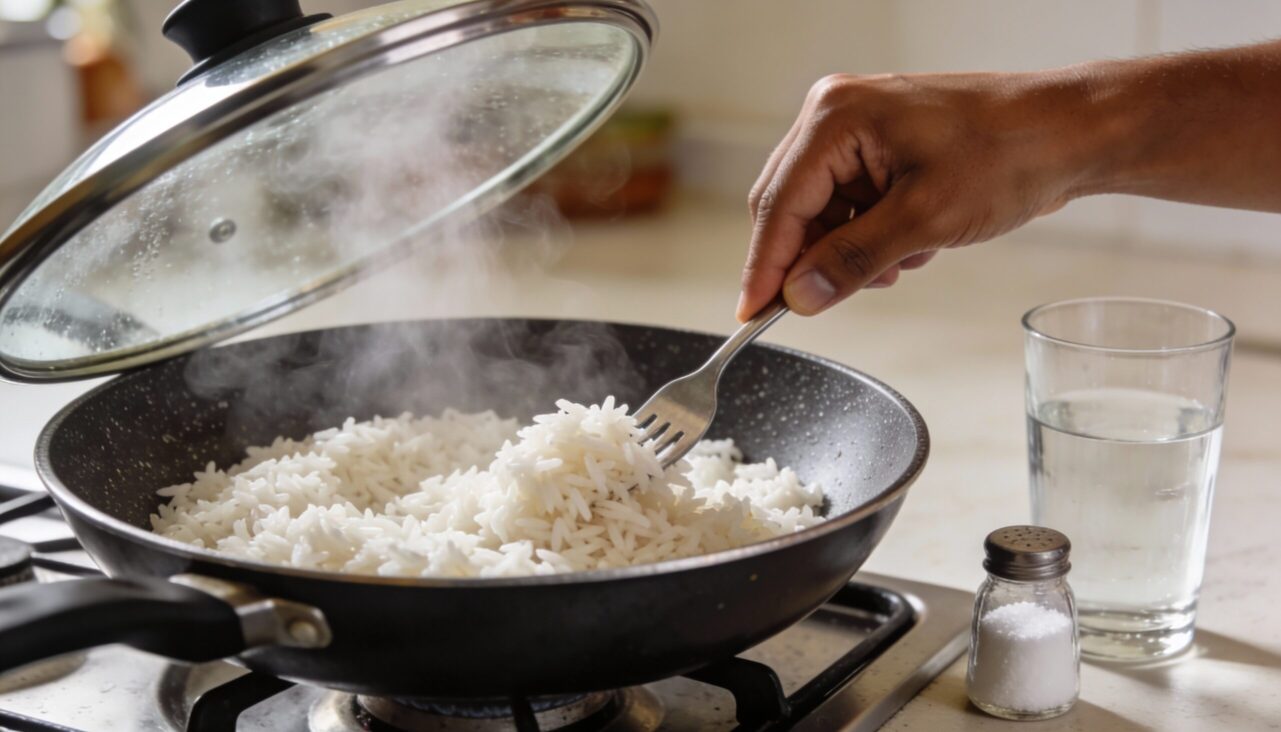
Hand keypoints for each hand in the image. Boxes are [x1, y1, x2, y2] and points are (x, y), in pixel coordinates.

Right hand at [738, 71, 1079, 319]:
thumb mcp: (925, 220)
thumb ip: (853, 261)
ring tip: (900, 265)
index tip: (752, 314)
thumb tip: (800, 297)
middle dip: (813, 259)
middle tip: (822, 304)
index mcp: (837, 117)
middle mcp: (837, 114)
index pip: (779, 205)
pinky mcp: (880, 146)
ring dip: (850, 251)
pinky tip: (911, 247)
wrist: (1071, 133)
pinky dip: (870, 236)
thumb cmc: (1009, 154)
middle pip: (791, 206)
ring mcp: (858, 129)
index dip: (764, 267)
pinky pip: (850, 203)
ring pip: (822, 211)